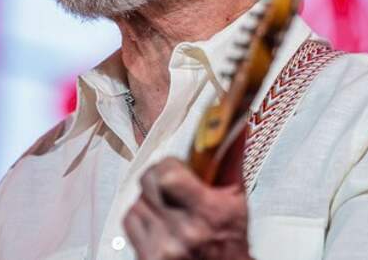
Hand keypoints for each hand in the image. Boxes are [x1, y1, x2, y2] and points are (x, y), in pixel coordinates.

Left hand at [123, 157, 251, 259]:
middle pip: (148, 182)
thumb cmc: (230, 239)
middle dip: (158, 178)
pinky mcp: (147, 258)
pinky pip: (130, 221)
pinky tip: (160, 226)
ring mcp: (163, 247)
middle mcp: (185, 231)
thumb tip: (236, 121)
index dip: (169, 165)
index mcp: (210, 212)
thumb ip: (231, 160)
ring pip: (137, 201)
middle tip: (173, 187)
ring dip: (150, 201)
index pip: (168, 174)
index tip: (179, 169)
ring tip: (170, 211)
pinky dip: (142, 219)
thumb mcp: (237, 201)